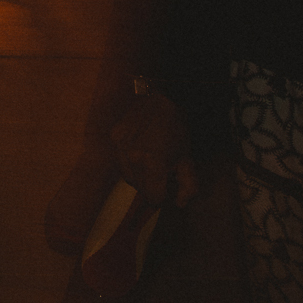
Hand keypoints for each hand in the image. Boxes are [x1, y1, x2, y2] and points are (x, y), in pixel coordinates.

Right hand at [111, 93, 197, 207]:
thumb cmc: (178, 130)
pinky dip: (128, 162)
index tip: (166, 190)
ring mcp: (120, 146)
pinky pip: (119, 160)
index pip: (153, 197)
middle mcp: (133, 157)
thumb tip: (178, 204)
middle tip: (159, 176)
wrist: (163, 98)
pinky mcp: (114, 137)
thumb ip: (188, 187)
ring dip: (138, 176)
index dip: (162, 197)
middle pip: (139, 188)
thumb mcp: (188, 159)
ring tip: (149, 164)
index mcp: (153, 163)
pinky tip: (138, 152)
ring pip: (127, 176)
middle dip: (150, 187)